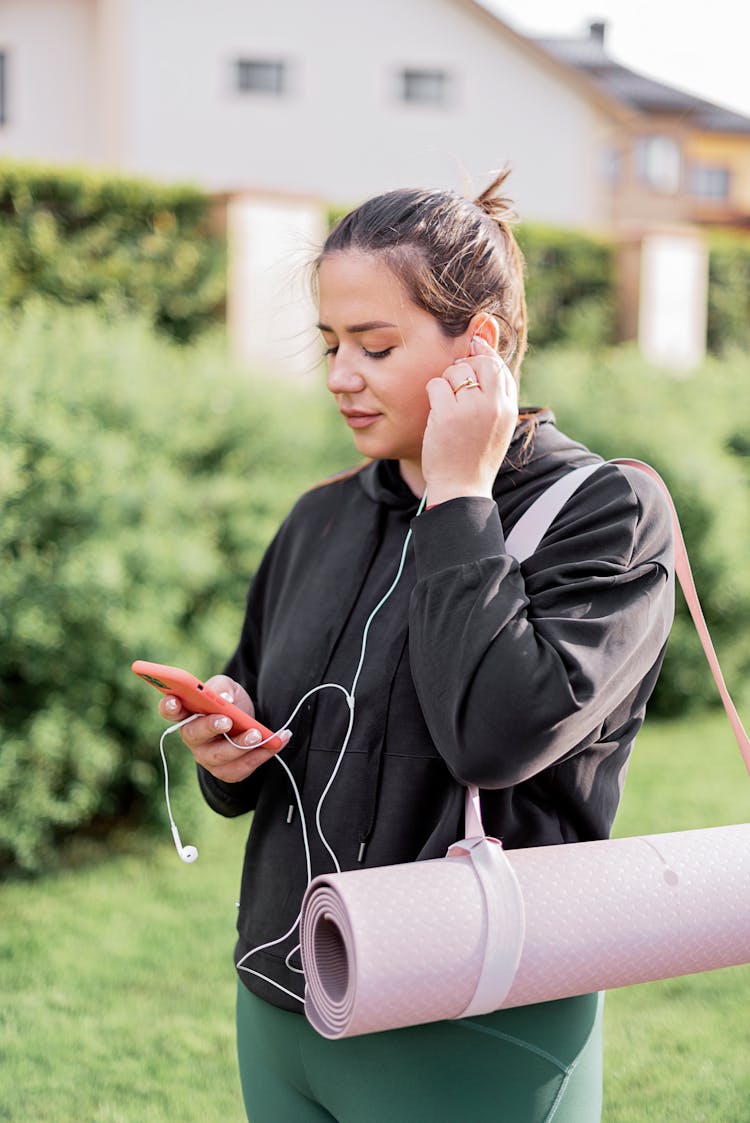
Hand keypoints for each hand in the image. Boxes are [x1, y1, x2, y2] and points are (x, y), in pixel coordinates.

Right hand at [158, 674, 288, 782]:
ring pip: (219, 756)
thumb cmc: (231, 703)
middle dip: (210, 727)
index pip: (171, 711)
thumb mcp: (228, 688)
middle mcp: (193, 738)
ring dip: (240, 745)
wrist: (249, 721)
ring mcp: (207, 757)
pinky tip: (275, 743)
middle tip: (227, 720)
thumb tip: (224, 699)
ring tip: (258, 734)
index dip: (169, 707)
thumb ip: (222, 688)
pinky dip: (260, 756)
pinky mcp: (225, 771)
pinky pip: (239, 769)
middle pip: (193, 735)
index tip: (175, 700)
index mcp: (187, 713)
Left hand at [422, 335, 517, 505]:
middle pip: (481, 362)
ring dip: (446, 382)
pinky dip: (432, 393)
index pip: (501, 368)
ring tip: (445, 407)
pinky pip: (436, 384)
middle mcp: (494, 406)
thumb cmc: (474, 460)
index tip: (474, 346)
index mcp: (508, 409)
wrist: (462, 490)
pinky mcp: (448, 414)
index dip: (487, 353)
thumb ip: (494, 399)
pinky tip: (435, 413)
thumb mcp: (496, 429)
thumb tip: (483, 360)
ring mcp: (472, 409)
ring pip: (456, 370)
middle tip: (454, 383)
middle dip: (465, 365)